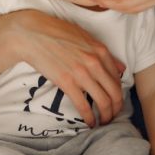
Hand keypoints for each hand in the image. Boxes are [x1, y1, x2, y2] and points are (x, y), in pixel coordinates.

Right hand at [7, 10, 125, 126]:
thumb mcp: (85, 37)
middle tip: (113, 116)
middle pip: (115, 93)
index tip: (115, 101)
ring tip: (103, 122)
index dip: (119, 94)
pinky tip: (90, 123)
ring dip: (106, 116)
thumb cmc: (57, 32)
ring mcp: (81, 73)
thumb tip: (121, 68)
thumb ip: (104, 54)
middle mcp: (95, 63)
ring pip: (103, 102)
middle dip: (116, 108)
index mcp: (101, 51)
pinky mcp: (66, 82)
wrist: (32, 33)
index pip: (117, 78)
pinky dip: (89, 117)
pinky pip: (84, 106)